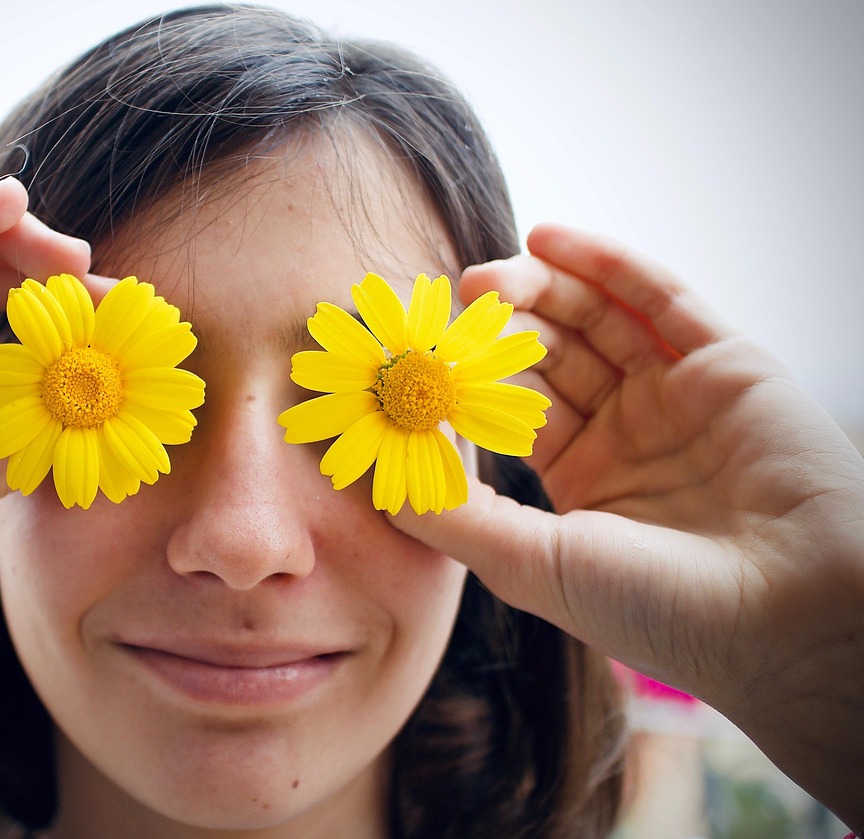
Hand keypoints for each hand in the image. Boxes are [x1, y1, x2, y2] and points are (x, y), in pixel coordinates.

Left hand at [392, 223, 863, 824]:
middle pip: (548, 356)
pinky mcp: (726, 364)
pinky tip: (548, 239)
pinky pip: (660, 300)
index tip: (413, 354)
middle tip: (446, 304)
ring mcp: (677, 396)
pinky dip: (606, 264)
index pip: (509, 409)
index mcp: (582, 481)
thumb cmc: (654, 607)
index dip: (463, 380)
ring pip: (595, 320)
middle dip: (495, 328)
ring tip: (483, 276)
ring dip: (538, 289)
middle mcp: (628, 434)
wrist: (786, 618)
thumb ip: (453, 517)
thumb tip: (374, 483)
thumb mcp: (531, 564)